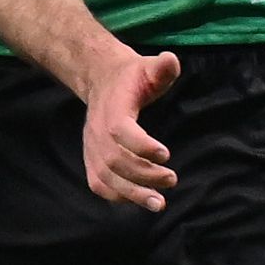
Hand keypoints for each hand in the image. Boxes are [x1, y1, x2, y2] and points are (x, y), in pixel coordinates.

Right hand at [81, 47, 178, 210]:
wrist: (103, 80)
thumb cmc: (133, 77)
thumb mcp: (149, 67)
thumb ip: (162, 67)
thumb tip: (171, 61)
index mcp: (112, 108)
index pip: (120, 130)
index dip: (141, 145)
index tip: (166, 154)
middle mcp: (97, 131)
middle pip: (115, 160)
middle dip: (144, 175)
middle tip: (172, 180)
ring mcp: (92, 148)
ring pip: (106, 177)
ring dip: (133, 193)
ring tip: (159, 203)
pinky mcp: (92, 159)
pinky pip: (99, 184)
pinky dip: (117, 196)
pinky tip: (139, 200)